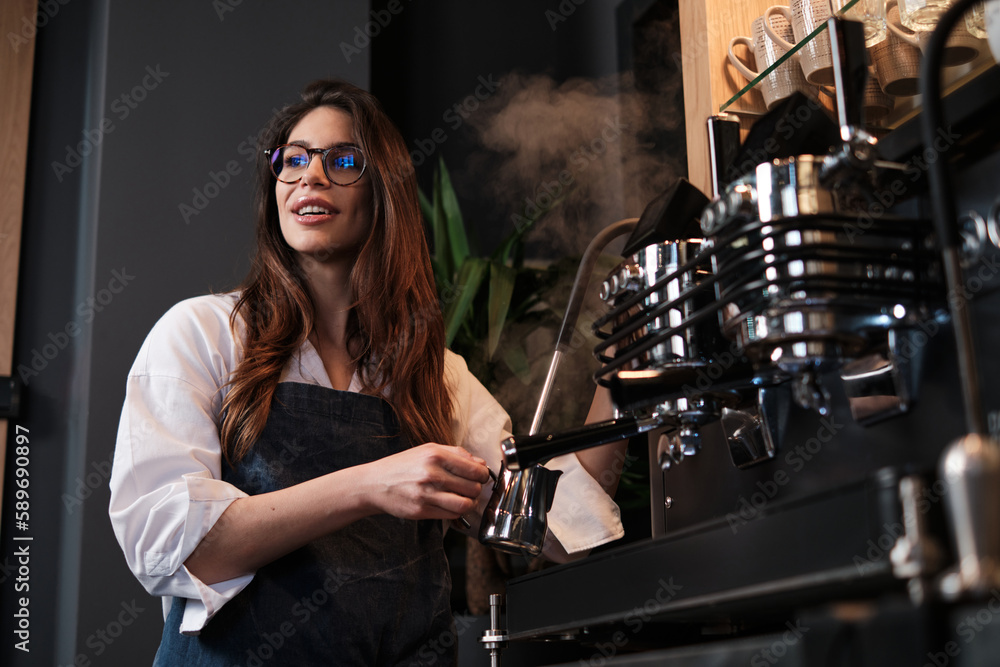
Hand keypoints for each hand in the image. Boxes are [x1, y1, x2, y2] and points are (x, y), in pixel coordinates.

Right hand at [363, 443, 489, 520]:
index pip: (475, 469)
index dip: (483, 475)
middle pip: (473, 488)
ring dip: (469, 503)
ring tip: (464, 499)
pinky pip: (451, 515)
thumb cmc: (403, 466)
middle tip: (470, 488)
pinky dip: (456, 512)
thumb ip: (457, 453)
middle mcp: (432, 474)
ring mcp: (426, 494)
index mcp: (436, 455)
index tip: (480, 476)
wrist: (375, 483)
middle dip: (476, 490)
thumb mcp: (428, 450)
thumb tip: (481, 464)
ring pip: (465, 504)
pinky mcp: (422, 510)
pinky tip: (450, 505)